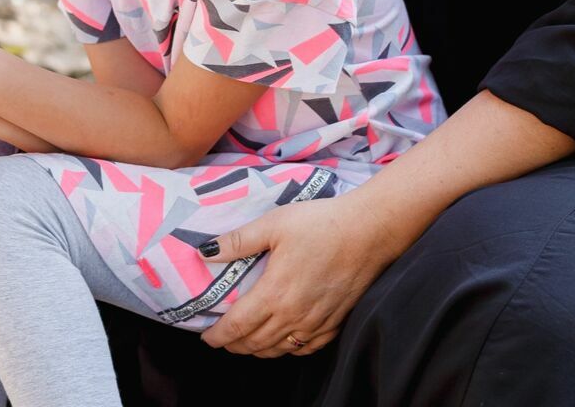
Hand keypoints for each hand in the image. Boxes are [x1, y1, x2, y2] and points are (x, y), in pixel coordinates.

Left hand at [199, 194, 398, 357]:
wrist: (369, 231)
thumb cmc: (322, 224)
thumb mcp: (274, 224)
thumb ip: (238, 241)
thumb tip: (204, 251)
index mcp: (274, 294)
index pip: (237, 326)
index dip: (218, 335)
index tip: (206, 336)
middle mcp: (293, 316)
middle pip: (255, 343)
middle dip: (234, 345)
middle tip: (222, 339)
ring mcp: (316, 323)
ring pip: (279, 350)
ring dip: (257, 350)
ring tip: (246, 342)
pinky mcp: (335, 322)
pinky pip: (306, 348)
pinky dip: (288, 350)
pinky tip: (283, 342)